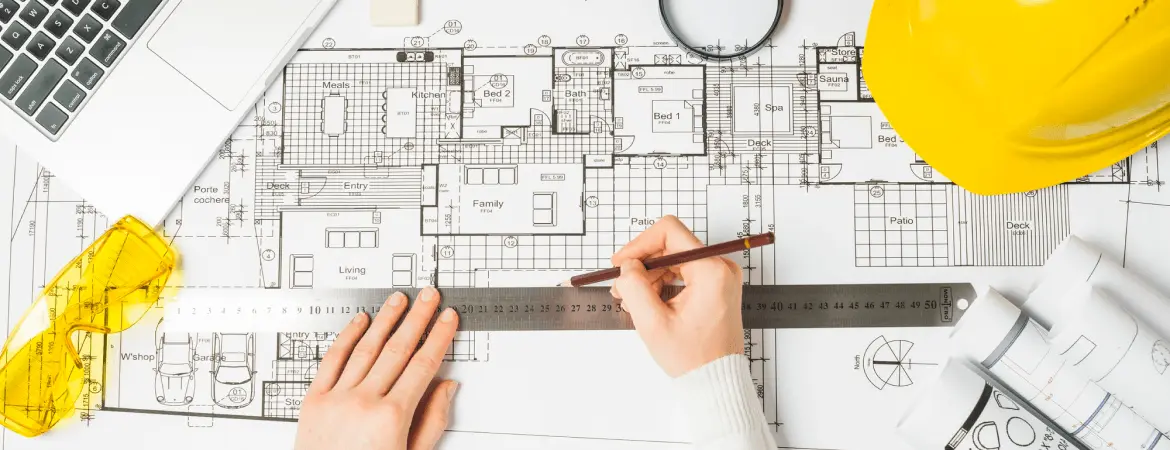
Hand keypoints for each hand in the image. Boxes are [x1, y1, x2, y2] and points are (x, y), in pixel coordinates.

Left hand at [294, 287, 459, 449]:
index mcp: (392, 417)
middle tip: (429, 297)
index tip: (448, 320)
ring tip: (399, 300)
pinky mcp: (313, 401)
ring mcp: (336, 399)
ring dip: (385, 320)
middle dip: (417, 319)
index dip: (438, 338)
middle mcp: (363, 403)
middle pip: (397, 349)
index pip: (423, 365)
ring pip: (365, 348)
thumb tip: (446, 388)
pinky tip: (358, 321)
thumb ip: (431, 421)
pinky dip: (346, 337)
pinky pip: (331, 360)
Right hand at [611, 216, 744, 377]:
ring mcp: (719, 275)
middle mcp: (720, 267)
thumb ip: (634, 287)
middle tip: (622, 288)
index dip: (639, 244)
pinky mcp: (715, 284)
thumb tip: (627, 265)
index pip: (669, 232)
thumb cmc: (693, 357)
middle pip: (670, 244)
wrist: (715, 379)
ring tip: (634, 300)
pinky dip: (662, 281)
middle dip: (642, 264)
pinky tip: (649, 300)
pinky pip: (683, 270)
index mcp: (711, 271)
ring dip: (650, 275)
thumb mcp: (653, 323)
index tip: (622, 263)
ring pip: (674, 258)